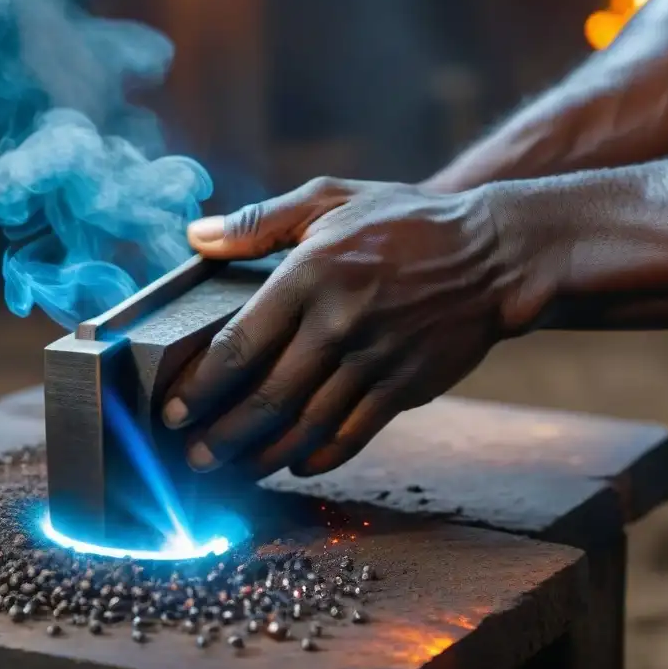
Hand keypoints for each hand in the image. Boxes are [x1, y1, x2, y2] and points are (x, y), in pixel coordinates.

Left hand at [162, 177, 528, 478]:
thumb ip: (260, 222)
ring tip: (232, 469)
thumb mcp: (330, 199)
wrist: (494, 253)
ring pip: (306, 425)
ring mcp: (374, 360)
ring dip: (262, 455)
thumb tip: (197, 237)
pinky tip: (297, 463)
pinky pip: (354, 433)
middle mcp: (337, 324)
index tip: (174, 410)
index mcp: (309, 276)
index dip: (201, 386)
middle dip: (221, 436)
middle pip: (266, 397)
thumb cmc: (404, 221)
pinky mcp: (406, 386)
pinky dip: (321, 456)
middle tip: (191, 457)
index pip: (238, 344)